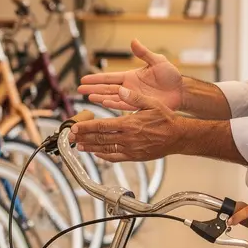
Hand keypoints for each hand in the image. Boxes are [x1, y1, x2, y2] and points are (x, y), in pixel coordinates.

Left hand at [68, 87, 183, 161]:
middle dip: (83, 138)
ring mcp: (130, 149)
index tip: (75, 128)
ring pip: (105, 149)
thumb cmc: (166, 119)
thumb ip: (134, 97)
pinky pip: (116, 157)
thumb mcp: (151, 103)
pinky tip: (97, 154)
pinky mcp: (134, 156)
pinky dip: (104, 156)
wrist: (177, 137)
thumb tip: (121, 89)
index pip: (101, 126)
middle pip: (99, 139)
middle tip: (70, 138)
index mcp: (129, 124)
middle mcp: (127, 138)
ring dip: (90, 148)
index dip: (86, 128)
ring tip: (79, 146)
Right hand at [78, 39, 182, 110]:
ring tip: (89, 97)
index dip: (97, 78)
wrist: (181, 90)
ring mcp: (133, 97)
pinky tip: (105, 103)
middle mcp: (129, 88)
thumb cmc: (170, 76)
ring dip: (101, 97)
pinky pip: (125, 106)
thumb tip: (133, 41)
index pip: (110, 77)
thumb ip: (144, 53)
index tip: (84, 78)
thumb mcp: (157, 61)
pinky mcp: (140, 105)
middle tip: (79, 89)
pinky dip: (115, 104)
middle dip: (93, 88)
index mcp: (131, 76)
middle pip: (107, 88)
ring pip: (113, 97)